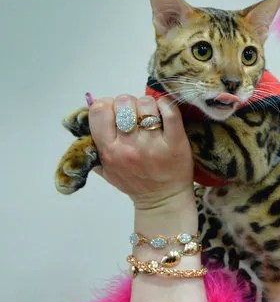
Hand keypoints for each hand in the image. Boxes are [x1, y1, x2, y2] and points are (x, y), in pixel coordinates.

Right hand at [88, 94, 194, 208]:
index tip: (116, 113)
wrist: (162, 199)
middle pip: (123, 102)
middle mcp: (129, 146)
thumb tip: (82, 120)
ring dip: (148, 105)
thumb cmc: (134, 182)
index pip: (99, 109)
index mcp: (109, 150)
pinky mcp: (175, 142)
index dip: (108, 105)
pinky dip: (167, 105)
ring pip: (146, 104)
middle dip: (129, 104)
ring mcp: (153, 144)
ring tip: (151, 117)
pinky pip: (171, 112)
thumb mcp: (106, 168)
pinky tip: (164, 111)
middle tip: (135, 115)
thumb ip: (93, 147)